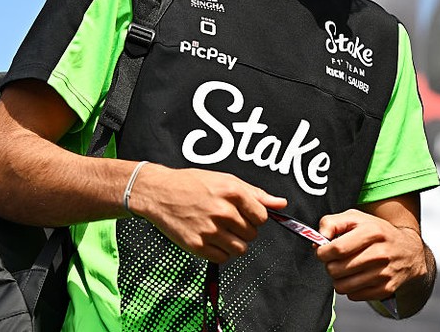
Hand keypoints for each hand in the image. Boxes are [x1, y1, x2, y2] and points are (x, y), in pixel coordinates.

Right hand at [126, 164, 286, 262]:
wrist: (158, 192)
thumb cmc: (191, 184)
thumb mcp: (224, 180)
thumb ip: (255, 194)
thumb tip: (281, 204)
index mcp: (232, 192)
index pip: (261, 217)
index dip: (254, 217)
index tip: (243, 214)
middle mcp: (222, 211)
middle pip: (252, 234)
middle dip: (242, 229)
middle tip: (225, 220)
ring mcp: (210, 230)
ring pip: (240, 249)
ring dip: (233, 243)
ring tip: (219, 230)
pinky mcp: (197, 246)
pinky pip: (223, 258)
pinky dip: (220, 252)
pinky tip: (209, 238)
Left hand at [315, 209, 427, 303]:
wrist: (409, 251)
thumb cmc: (377, 232)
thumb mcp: (355, 218)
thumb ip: (331, 223)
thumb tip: (318, 240)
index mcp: (371, 232)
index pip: (336, 249)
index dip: (322, 252)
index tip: (322, 251)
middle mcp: (379, 253)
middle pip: (336, 269)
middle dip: (329, 265)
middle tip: (335, 260)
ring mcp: (384, 273)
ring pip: (342, 286)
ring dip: (338, 278)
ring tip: (344, 269)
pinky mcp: (386, 289)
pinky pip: (353, 295)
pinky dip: (350, 288)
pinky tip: (357, 277)